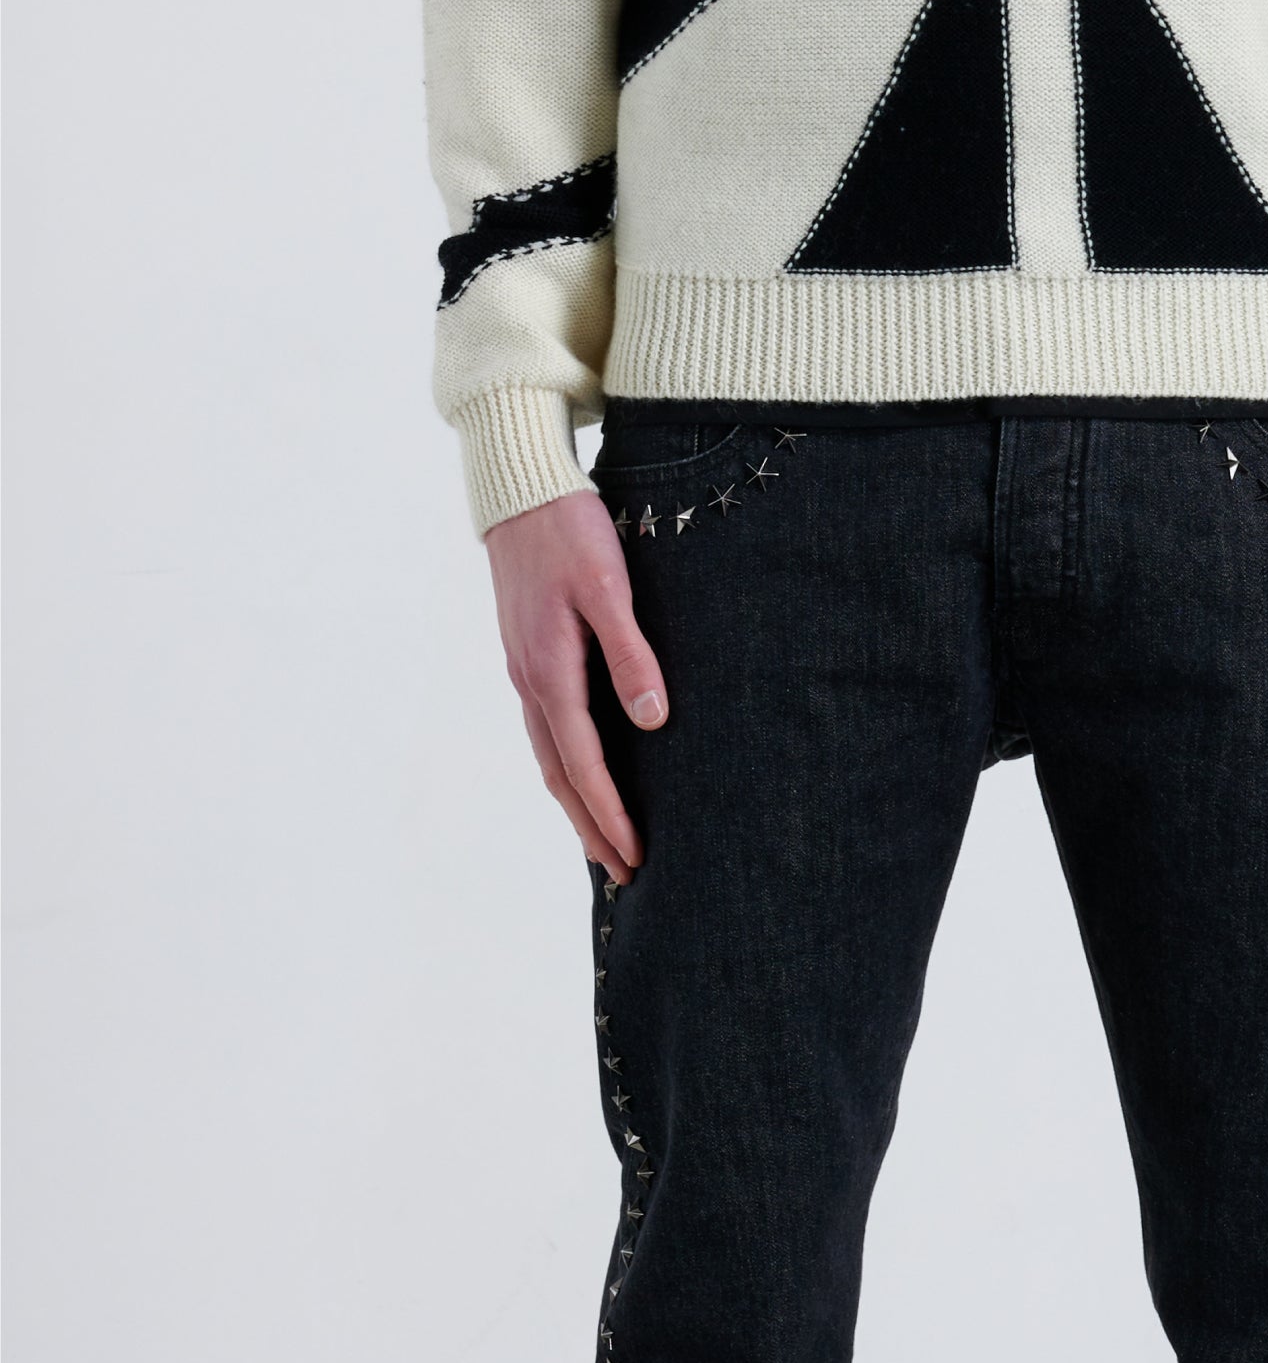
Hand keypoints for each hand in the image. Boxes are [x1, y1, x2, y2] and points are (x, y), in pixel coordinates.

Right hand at [485, 491, 667, 884]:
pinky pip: (545, 726)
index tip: (633, 854)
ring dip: (575, 800)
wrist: (520, 491)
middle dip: (589, 825)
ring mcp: (524, 667)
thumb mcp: (609, 587)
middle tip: (622, 872)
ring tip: (602, 839)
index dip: (608, 812)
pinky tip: (580, 769)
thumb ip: (630, 653)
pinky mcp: (528, 652)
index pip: (582, 762)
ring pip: (548, 754)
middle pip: (558, 773)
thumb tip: (652, 719)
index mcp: (550, 671)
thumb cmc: (570, 532)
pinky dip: (563, 763)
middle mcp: (530, 679)